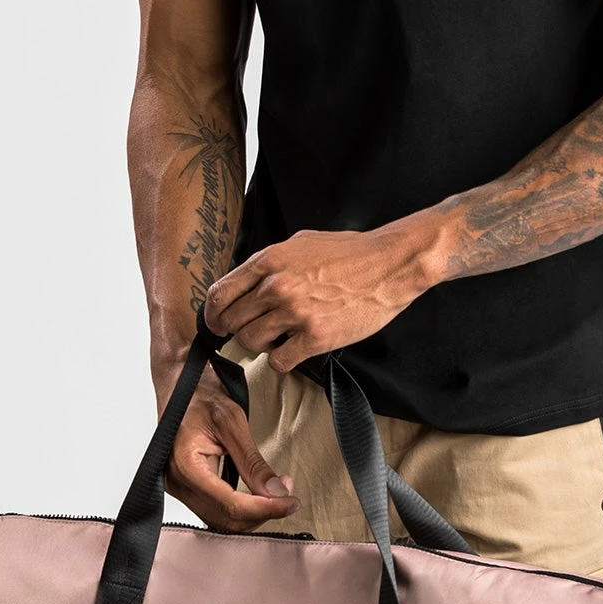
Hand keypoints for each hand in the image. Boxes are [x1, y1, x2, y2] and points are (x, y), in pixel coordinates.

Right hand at [163, 365, 300, 531]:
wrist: (179, 381)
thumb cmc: (201, 394)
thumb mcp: (233, 421)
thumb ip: (253, 462)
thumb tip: (277, 492)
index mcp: (185, 465)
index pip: (231, 504)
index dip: (265, 509)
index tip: (291, 503)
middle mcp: (176, 482)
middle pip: (227, 518)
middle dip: (262, 511)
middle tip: (289, 495)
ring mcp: (178, 486)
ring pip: (221, 519)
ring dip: (252, 512)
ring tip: (277, 492)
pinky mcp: (186, 486)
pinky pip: (215, 509)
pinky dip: (240, 507)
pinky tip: (257, 494)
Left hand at [203, 223, 435, 371]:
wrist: (389, 265)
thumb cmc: (350, 252)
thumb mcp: (301, 242)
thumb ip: (271, 262)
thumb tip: (247, 282)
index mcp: (270, 260)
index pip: (220, 293)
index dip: (213, 314)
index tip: (217, 324)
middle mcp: (277, 286)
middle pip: (233, 322)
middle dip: (239, 330)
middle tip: (255, 331)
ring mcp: (295, 313)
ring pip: (251, 342)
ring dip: (261, 345)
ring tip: (279, 338)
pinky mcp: (315, 337)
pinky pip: (279, 361)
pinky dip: (282, 360)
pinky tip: (295, 350)